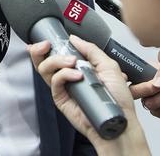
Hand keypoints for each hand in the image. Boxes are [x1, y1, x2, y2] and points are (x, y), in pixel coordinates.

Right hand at [28, 35, 149, 154]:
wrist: (120, 119)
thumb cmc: (118, 98)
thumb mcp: (108, 65)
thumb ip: (91, 50)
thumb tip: (74, 39)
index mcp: (78, 67)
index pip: (55, 54)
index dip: (45, 46)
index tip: (47, 40)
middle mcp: (68, 77)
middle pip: (43, 61)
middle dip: (40, 50)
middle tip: (48, 45)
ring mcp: (64, 88)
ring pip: (45, 70)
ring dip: (56, 60)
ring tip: (72, 62)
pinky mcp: (61, 99)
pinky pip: (54, 82)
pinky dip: (64, 74)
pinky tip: (77, 76)